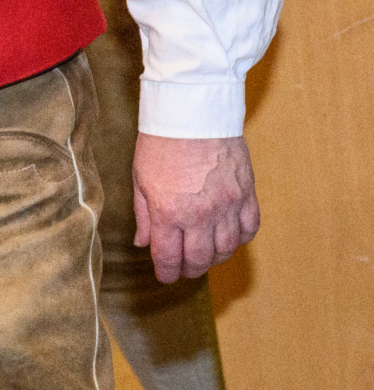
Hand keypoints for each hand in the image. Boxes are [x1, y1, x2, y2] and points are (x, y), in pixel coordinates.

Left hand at [134, 133, 259, 282]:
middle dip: (190, 269)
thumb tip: (143, 243)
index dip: (166, 273)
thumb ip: (144, 216)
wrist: (193, 112)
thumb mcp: (140, 179)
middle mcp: (201, 215)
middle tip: (183, 268)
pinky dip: (239, 238)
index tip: (165, 276)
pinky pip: (249, 229)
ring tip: (204, 253)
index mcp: (169, 212)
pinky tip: (228, 236)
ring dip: (214, 257)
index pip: (169, 258)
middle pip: (200, 260)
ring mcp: (228, 206)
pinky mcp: (247, 194)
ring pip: (227, 249)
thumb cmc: (160, 143)